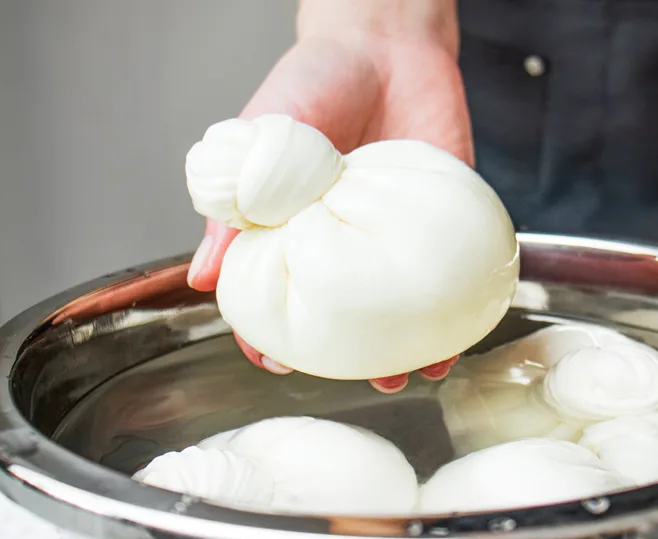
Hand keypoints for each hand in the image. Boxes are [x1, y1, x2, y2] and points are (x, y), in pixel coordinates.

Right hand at [186, 1, 471, 392]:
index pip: (280, 292)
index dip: (273, 333)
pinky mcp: (439, 217)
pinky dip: (451, 307)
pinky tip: (453, 337)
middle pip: (345, 313)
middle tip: (354, 376)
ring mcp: (394, 232)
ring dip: (403, 346)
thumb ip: (237, 209)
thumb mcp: (264, 139)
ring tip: (406, 372)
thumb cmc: (315, 81)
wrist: (385, 42)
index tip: (277, 361)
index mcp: (294, 226)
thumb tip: (204, 276)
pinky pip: (447, 271)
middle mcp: (344, 238)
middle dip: (348, 356)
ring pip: (399, 306)